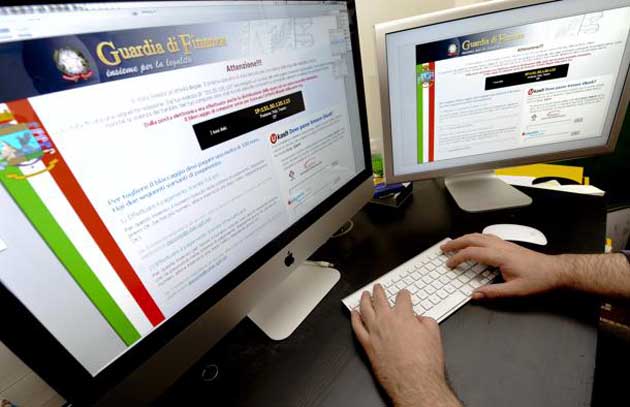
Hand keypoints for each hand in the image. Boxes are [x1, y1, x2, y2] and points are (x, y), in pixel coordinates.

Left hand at [351, 285, 460, 406]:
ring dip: (364, 300)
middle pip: (380, 299)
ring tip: (364, 295)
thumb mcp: (434, 335)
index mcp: (404, 316)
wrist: (414, 382)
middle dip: (379, 291)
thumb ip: (426, 322)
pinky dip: (354, 318)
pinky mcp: (367, 345)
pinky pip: (357, 327)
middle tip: (377, 287)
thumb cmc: (424, 363)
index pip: (402, 298)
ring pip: (365, 310)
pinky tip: (354, 314)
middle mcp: (386, 321)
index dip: (403, 294)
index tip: (403, 293)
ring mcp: (375, 332)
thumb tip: (420, 319)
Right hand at [441, 233, 566, 299]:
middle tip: (444, 249)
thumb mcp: (515, 290)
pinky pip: (486, 237)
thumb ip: (493, 293)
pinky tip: (473, 243)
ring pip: (479, 235)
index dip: (457, 258)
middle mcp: (501, 246)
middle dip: (455, 243)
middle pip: (472, 239)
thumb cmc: (539, 279)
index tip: (449, 264)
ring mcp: (504, 243)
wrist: (555, 271)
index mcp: (500, 256)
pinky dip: (475, 238)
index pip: (472, 253)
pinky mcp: (508, 245)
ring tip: (454, 244)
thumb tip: (475, 295)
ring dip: (464, 238)